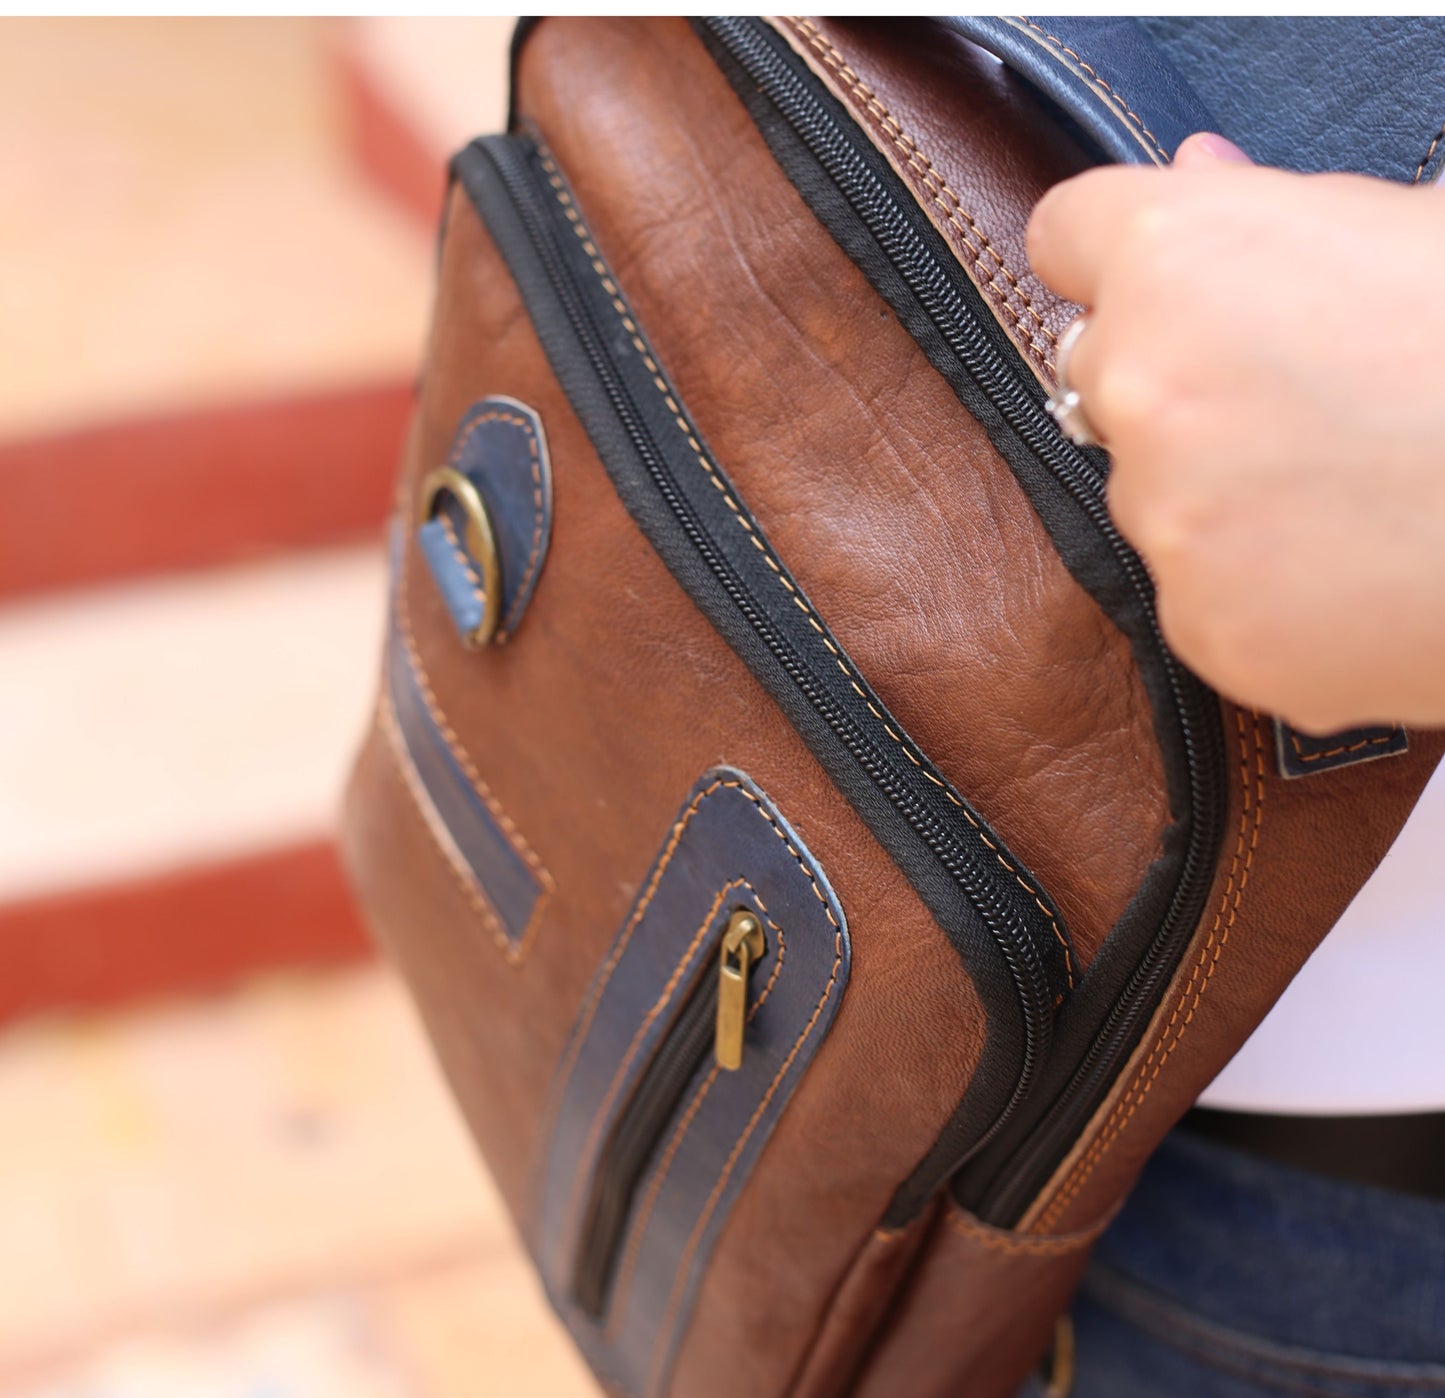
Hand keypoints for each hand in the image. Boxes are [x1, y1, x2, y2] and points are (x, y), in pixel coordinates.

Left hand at [1026, 133, 1444, 732]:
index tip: (1156, 281)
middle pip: (1105, 370)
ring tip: (1352, 490)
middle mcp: (1144, 382)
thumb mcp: (1423, 230)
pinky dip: (1257, 586)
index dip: (1116, 256)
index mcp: (1184, 255)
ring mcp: (1165, 515)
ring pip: (1151, 491)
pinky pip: (1199, 593)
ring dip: (1218, 489)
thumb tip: (1201, 170)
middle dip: (1176, 377)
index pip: (1069, 236)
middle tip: (1298, 397)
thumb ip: (1281, 209)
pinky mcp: (1199, 621)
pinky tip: (1353, 568)